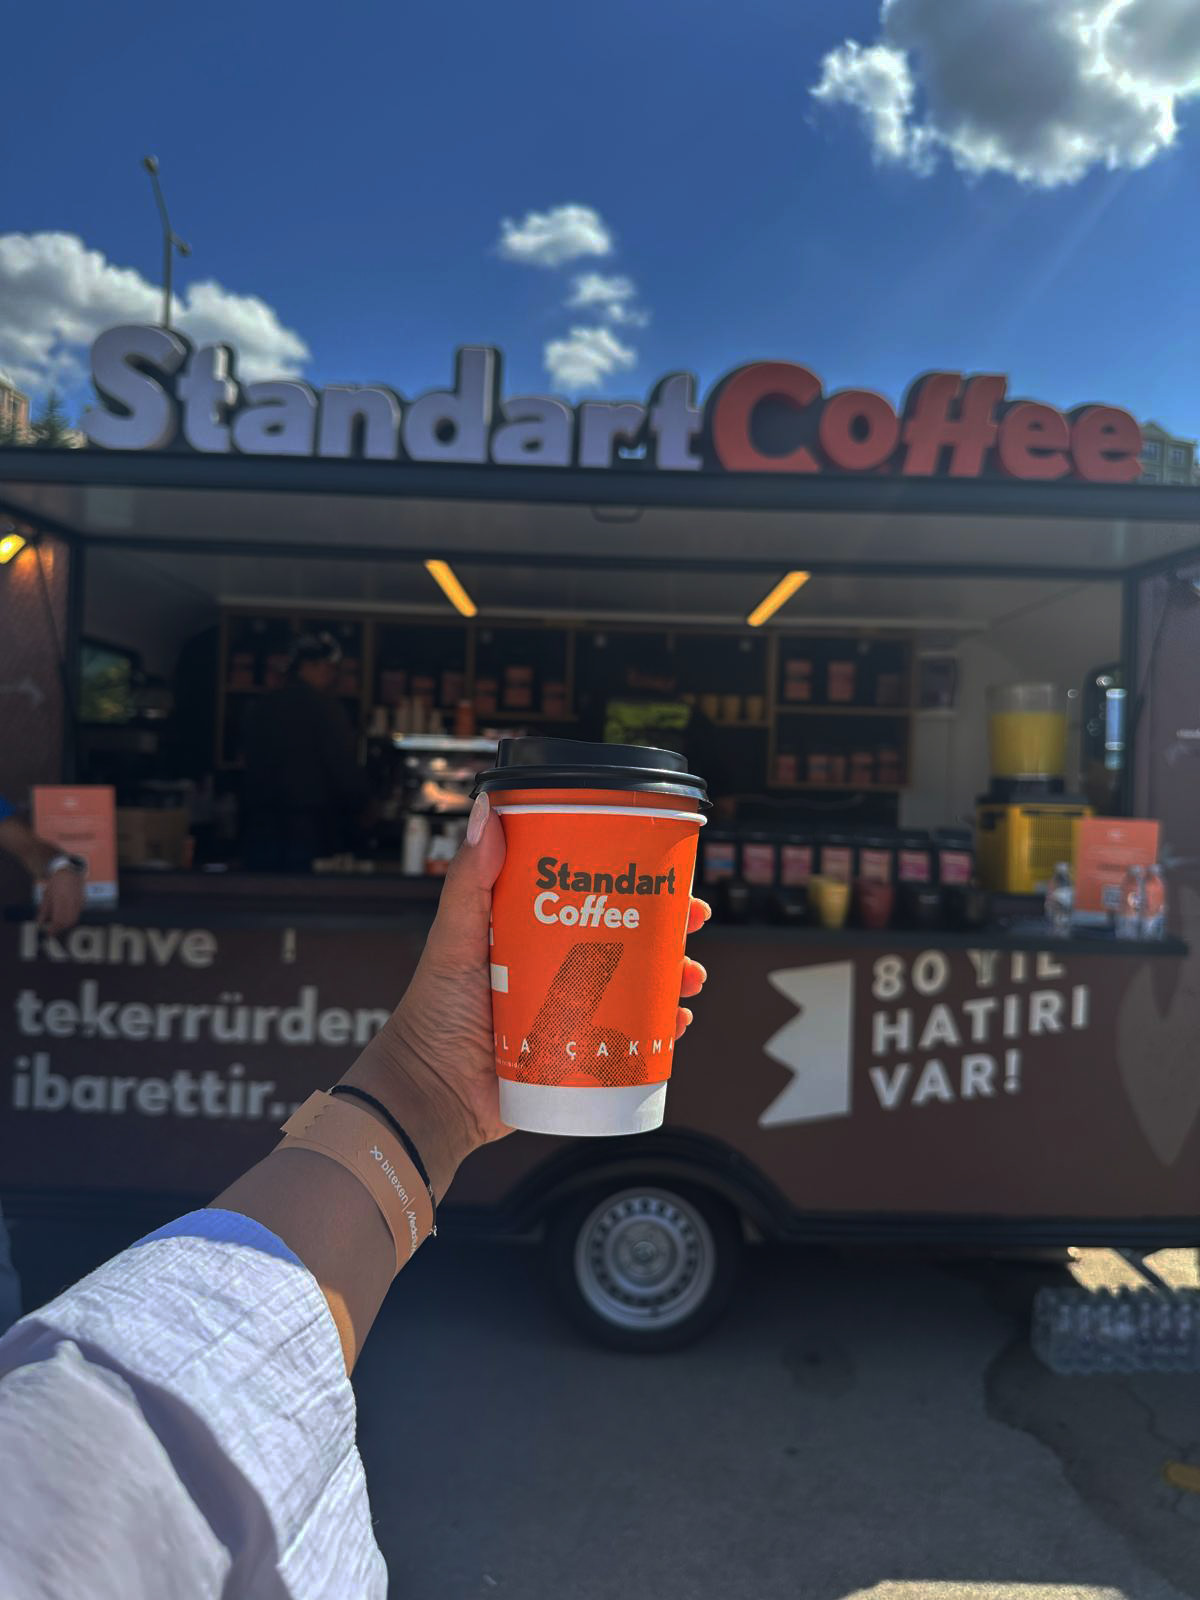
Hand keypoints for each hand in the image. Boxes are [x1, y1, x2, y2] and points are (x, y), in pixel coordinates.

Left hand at [37, 869, 84, 935]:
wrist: (70, 871)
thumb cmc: (56, 883)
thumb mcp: (46, 896)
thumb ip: (43, 910)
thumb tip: (40, 923)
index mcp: (60, 901)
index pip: (58, 921)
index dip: (53, 929)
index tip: (48, 933)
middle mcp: (71, 903)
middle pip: (67, 922)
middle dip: (60, 928)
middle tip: (53, 930)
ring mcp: (78, 902)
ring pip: (74, 920)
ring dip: (66, 925)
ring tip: (58, 924)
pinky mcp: (83, 902)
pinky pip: (78, 914)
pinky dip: (71, 918)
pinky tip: (65, 916)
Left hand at [341, 793, 710, 1197]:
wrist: (430, 1093)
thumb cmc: (433, 1014)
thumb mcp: (454, 937)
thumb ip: (467, 879)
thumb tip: (486, 808)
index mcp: (534, 937)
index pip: (594, 901)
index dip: (634, 886)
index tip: (667, 874)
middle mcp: (559, 973)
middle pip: (629, 942)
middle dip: (669, 931)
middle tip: (694, 920)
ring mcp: (574, 1016)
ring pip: (640, 990)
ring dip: (674, 980)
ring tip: (690, 978)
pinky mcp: (581, 1058)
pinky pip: (633, 1042)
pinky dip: (662, 1030)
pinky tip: (679, 1022)